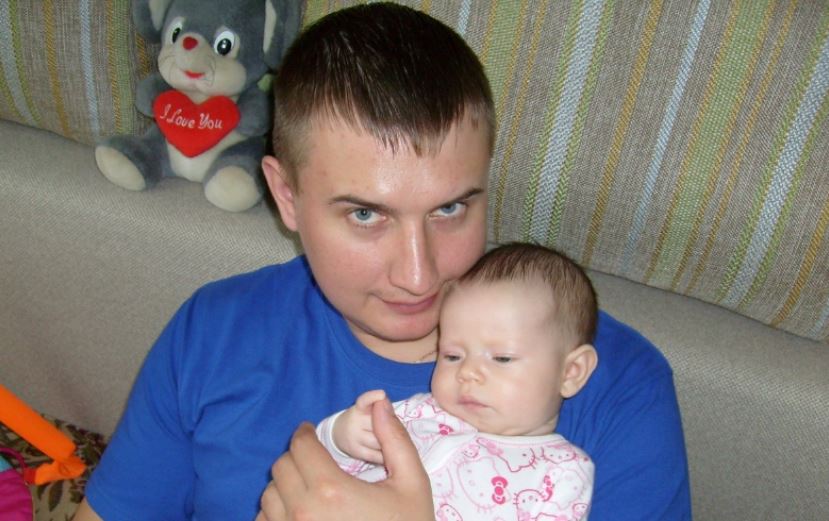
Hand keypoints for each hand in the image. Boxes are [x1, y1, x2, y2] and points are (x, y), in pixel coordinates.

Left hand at [257, 398, 433, 520]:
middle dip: (297, 457)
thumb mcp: (412, 484)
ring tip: (307, 486)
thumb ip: (395, 440)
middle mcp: (303, 512)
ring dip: (285, 485)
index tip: (308, 431)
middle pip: (281, 467)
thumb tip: (380, 403)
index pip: (300, 446)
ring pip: (269, 495)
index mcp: (332, 489)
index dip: (304, 433)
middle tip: (313, 459)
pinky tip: (299, 513)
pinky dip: (276, 512)